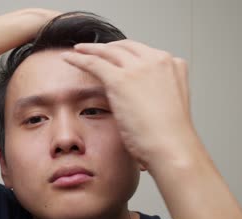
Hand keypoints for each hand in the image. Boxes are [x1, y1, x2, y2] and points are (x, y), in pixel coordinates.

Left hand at [62, 40, 198, 171]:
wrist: (171, 148)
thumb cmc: (169, 137)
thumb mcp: (167, 105)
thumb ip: (155, 92)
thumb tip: (138, 97)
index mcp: (173, 65)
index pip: (142, 52)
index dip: (124, 53)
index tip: (112, 55)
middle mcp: (158, 60)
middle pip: (125, 47)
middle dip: (106, 48)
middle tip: (91, 50)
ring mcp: (139, 68)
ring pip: (108, 52)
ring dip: (89, 50)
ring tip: (77, 50)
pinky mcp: (121, 79)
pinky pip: (94, 63)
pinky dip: (79, 59)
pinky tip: (68, 58)